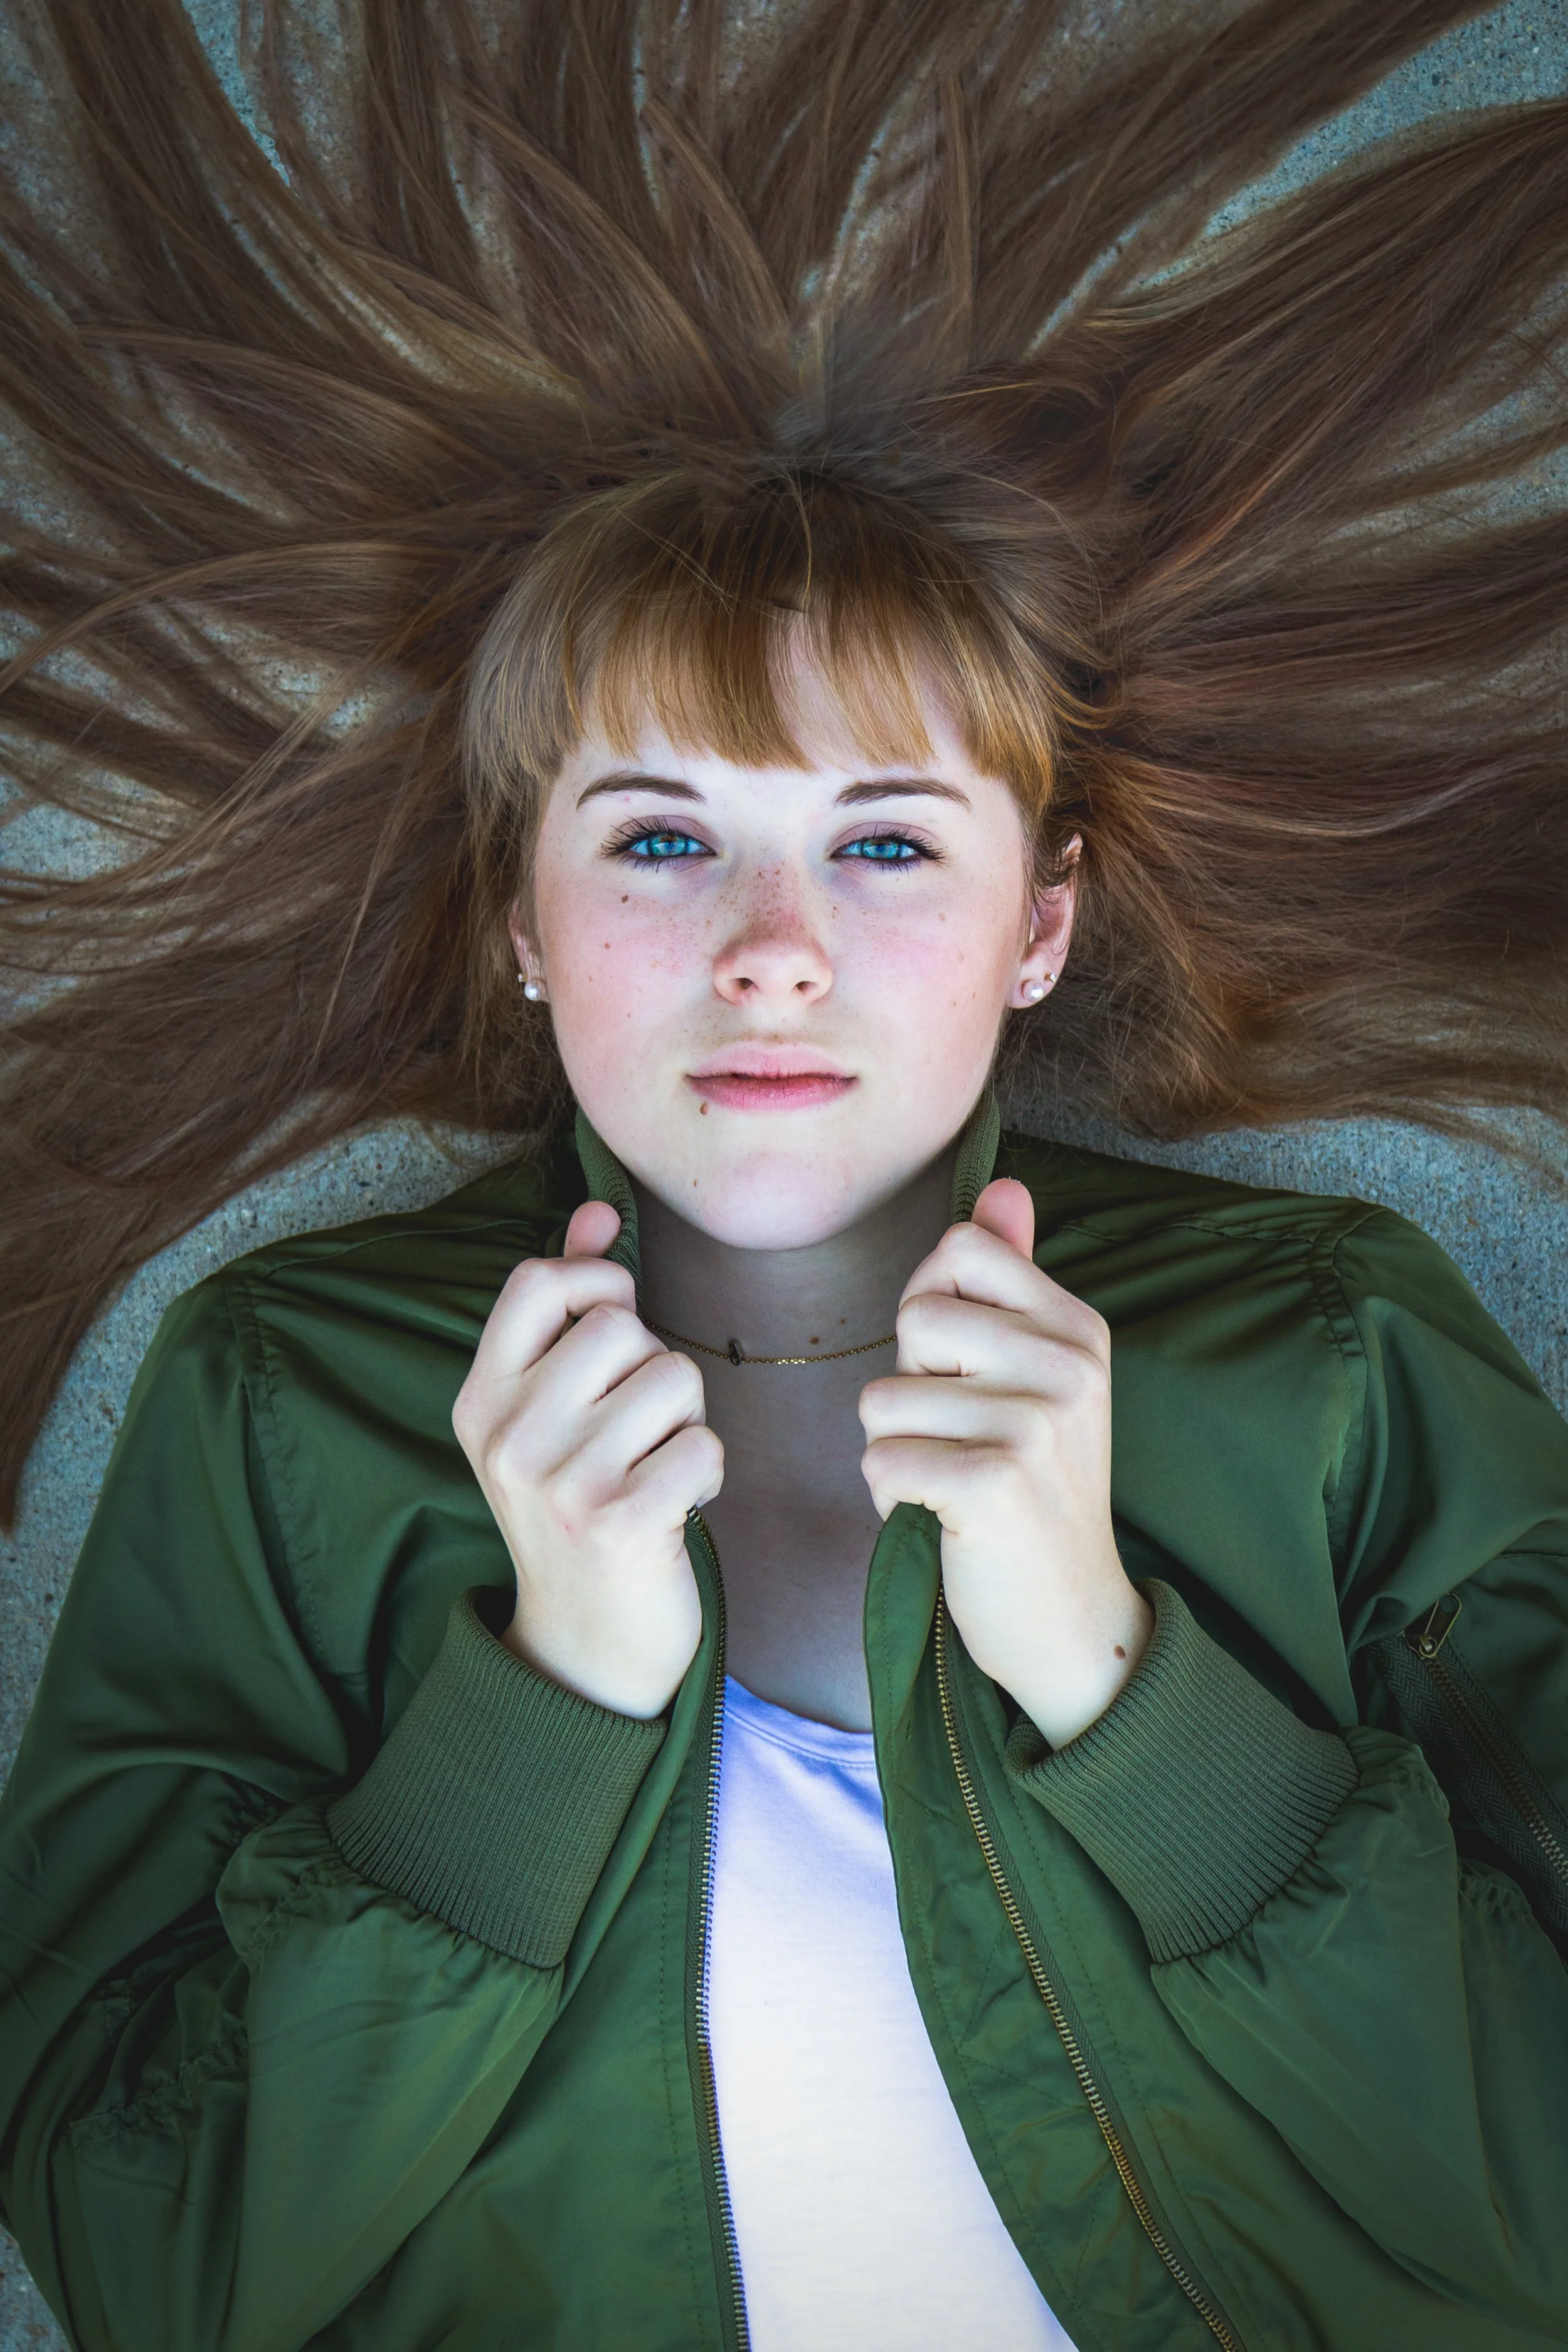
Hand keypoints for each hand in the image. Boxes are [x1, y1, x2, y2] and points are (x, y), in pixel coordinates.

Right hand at [452, 1200, 720, 1718]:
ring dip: (687, 1420)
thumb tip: (597, 1212)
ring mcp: (562, 1481)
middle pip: (622, 1326)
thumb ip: (570, 1309)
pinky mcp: (621, 1520)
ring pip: (676, 1378)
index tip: (615, 1331)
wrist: (581, 1645)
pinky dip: (706, 1472)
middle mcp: (510, 1436)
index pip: (537, 1280)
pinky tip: (675, 1508)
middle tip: (637, 1431)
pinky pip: (705, 1444)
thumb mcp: (549, 1411)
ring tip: (654, 1466)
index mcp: (481, 1399)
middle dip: (655, 1368)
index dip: (598, 1285)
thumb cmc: (577, 1508)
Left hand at [857, 1178, 1151, 1747]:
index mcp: (1077, 1327)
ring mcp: (1034, 1424)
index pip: (959, 1250)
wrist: (1074, 1619)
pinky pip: (880, 1460)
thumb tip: (1002, 1186)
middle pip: (915, 1318)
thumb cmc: (1038, 1489)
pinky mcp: (992, 1484)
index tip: (969, 1372)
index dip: (935, 1308)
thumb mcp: (1040, 1374)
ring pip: (882, 1399)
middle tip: (968, 1441)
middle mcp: (1066, 1365)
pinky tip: (946, 1520)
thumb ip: (1013, 1278)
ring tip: (958, 1486)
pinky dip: (893, 1499)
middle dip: (914, 1386)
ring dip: (900, 1452)